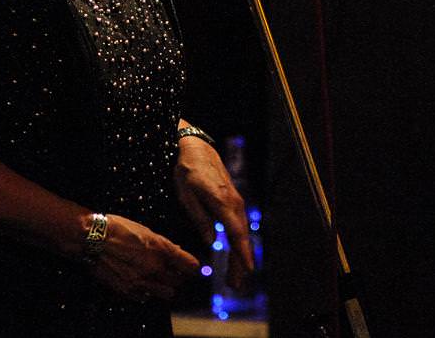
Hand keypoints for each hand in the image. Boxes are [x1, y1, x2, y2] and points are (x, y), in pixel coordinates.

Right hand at [85, 213, 198, 301]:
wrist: (93, 239)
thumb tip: (178, 251)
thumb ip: (164, 244)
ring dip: (166, 287)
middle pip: (179, 282)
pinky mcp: (128, 290)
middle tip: (175, 272)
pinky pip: (147, 297)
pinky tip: (143, 282)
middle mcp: (154, 267)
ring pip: (166, 293)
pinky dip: (149, 292)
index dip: (193, 266)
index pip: (189, 265)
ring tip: (159, 279)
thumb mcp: (146, 230)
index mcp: (161, 249)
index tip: (193, 267)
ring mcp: (141, 281)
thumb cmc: (118, 229)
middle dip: (179, 277)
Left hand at [174, 137, 253, 288]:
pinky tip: (236, 253)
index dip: (242, 253)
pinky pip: (239, 224)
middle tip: (236, 284)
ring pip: (242, 232)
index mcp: (222, 202)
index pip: (236, 233)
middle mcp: (234, 202)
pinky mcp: (233, 200)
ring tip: (237, 275)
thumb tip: (211, 241)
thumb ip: (200, 218)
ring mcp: (236, 200)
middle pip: (241, 237)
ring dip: (240, 254)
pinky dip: (239, 241)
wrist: (197, 149)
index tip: (247, 270)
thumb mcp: (187, 195)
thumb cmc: (187, 172)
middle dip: (240, 262)